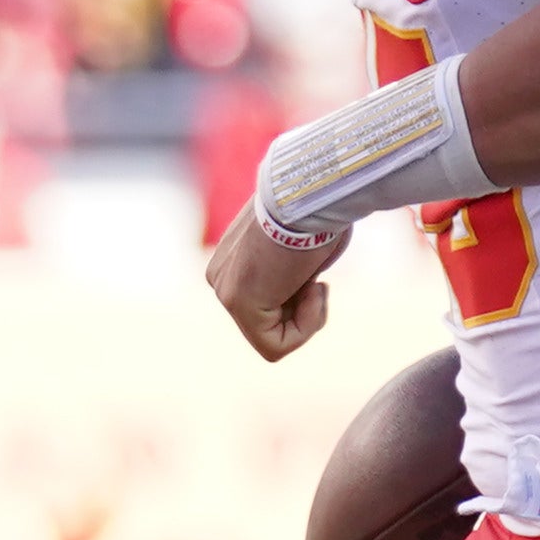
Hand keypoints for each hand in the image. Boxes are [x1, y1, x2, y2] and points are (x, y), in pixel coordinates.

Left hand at [204, 202, 345, 361]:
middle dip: (305, 310)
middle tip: (315, 279)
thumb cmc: (318, 213)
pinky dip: (307, 325)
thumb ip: (293, 270)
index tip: (314, 274)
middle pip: (271, 324)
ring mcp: (226, 292)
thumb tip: (304, 284)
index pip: (269, 305)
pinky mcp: (239, 303)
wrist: (310, 193)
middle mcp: (221, 278)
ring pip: (275, 340)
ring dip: (310, 316)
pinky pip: (276, 346)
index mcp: (232, 262)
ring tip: (314, 281)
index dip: (303, 300)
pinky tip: (312, 289)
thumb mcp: (302, 245)